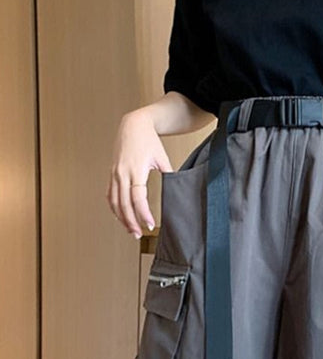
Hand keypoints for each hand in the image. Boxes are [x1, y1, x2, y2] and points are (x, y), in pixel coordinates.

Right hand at [106, 109, 173, 237]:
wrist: (133, 125)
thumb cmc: (149, 140)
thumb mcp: (162, 158)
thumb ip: (168, 174)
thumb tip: (175, 191)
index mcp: (135, 170)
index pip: (137, 198)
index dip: (143, 213)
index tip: (150, 224)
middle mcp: (121, 173)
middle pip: (123, 203)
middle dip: (131, 221)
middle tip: (139, 234)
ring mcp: (114, 174)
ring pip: (114, 201)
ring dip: (121, 217)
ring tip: (131, 230)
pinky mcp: (112, 174)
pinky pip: (110, 194)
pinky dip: (114, 207)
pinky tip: (121, 216)